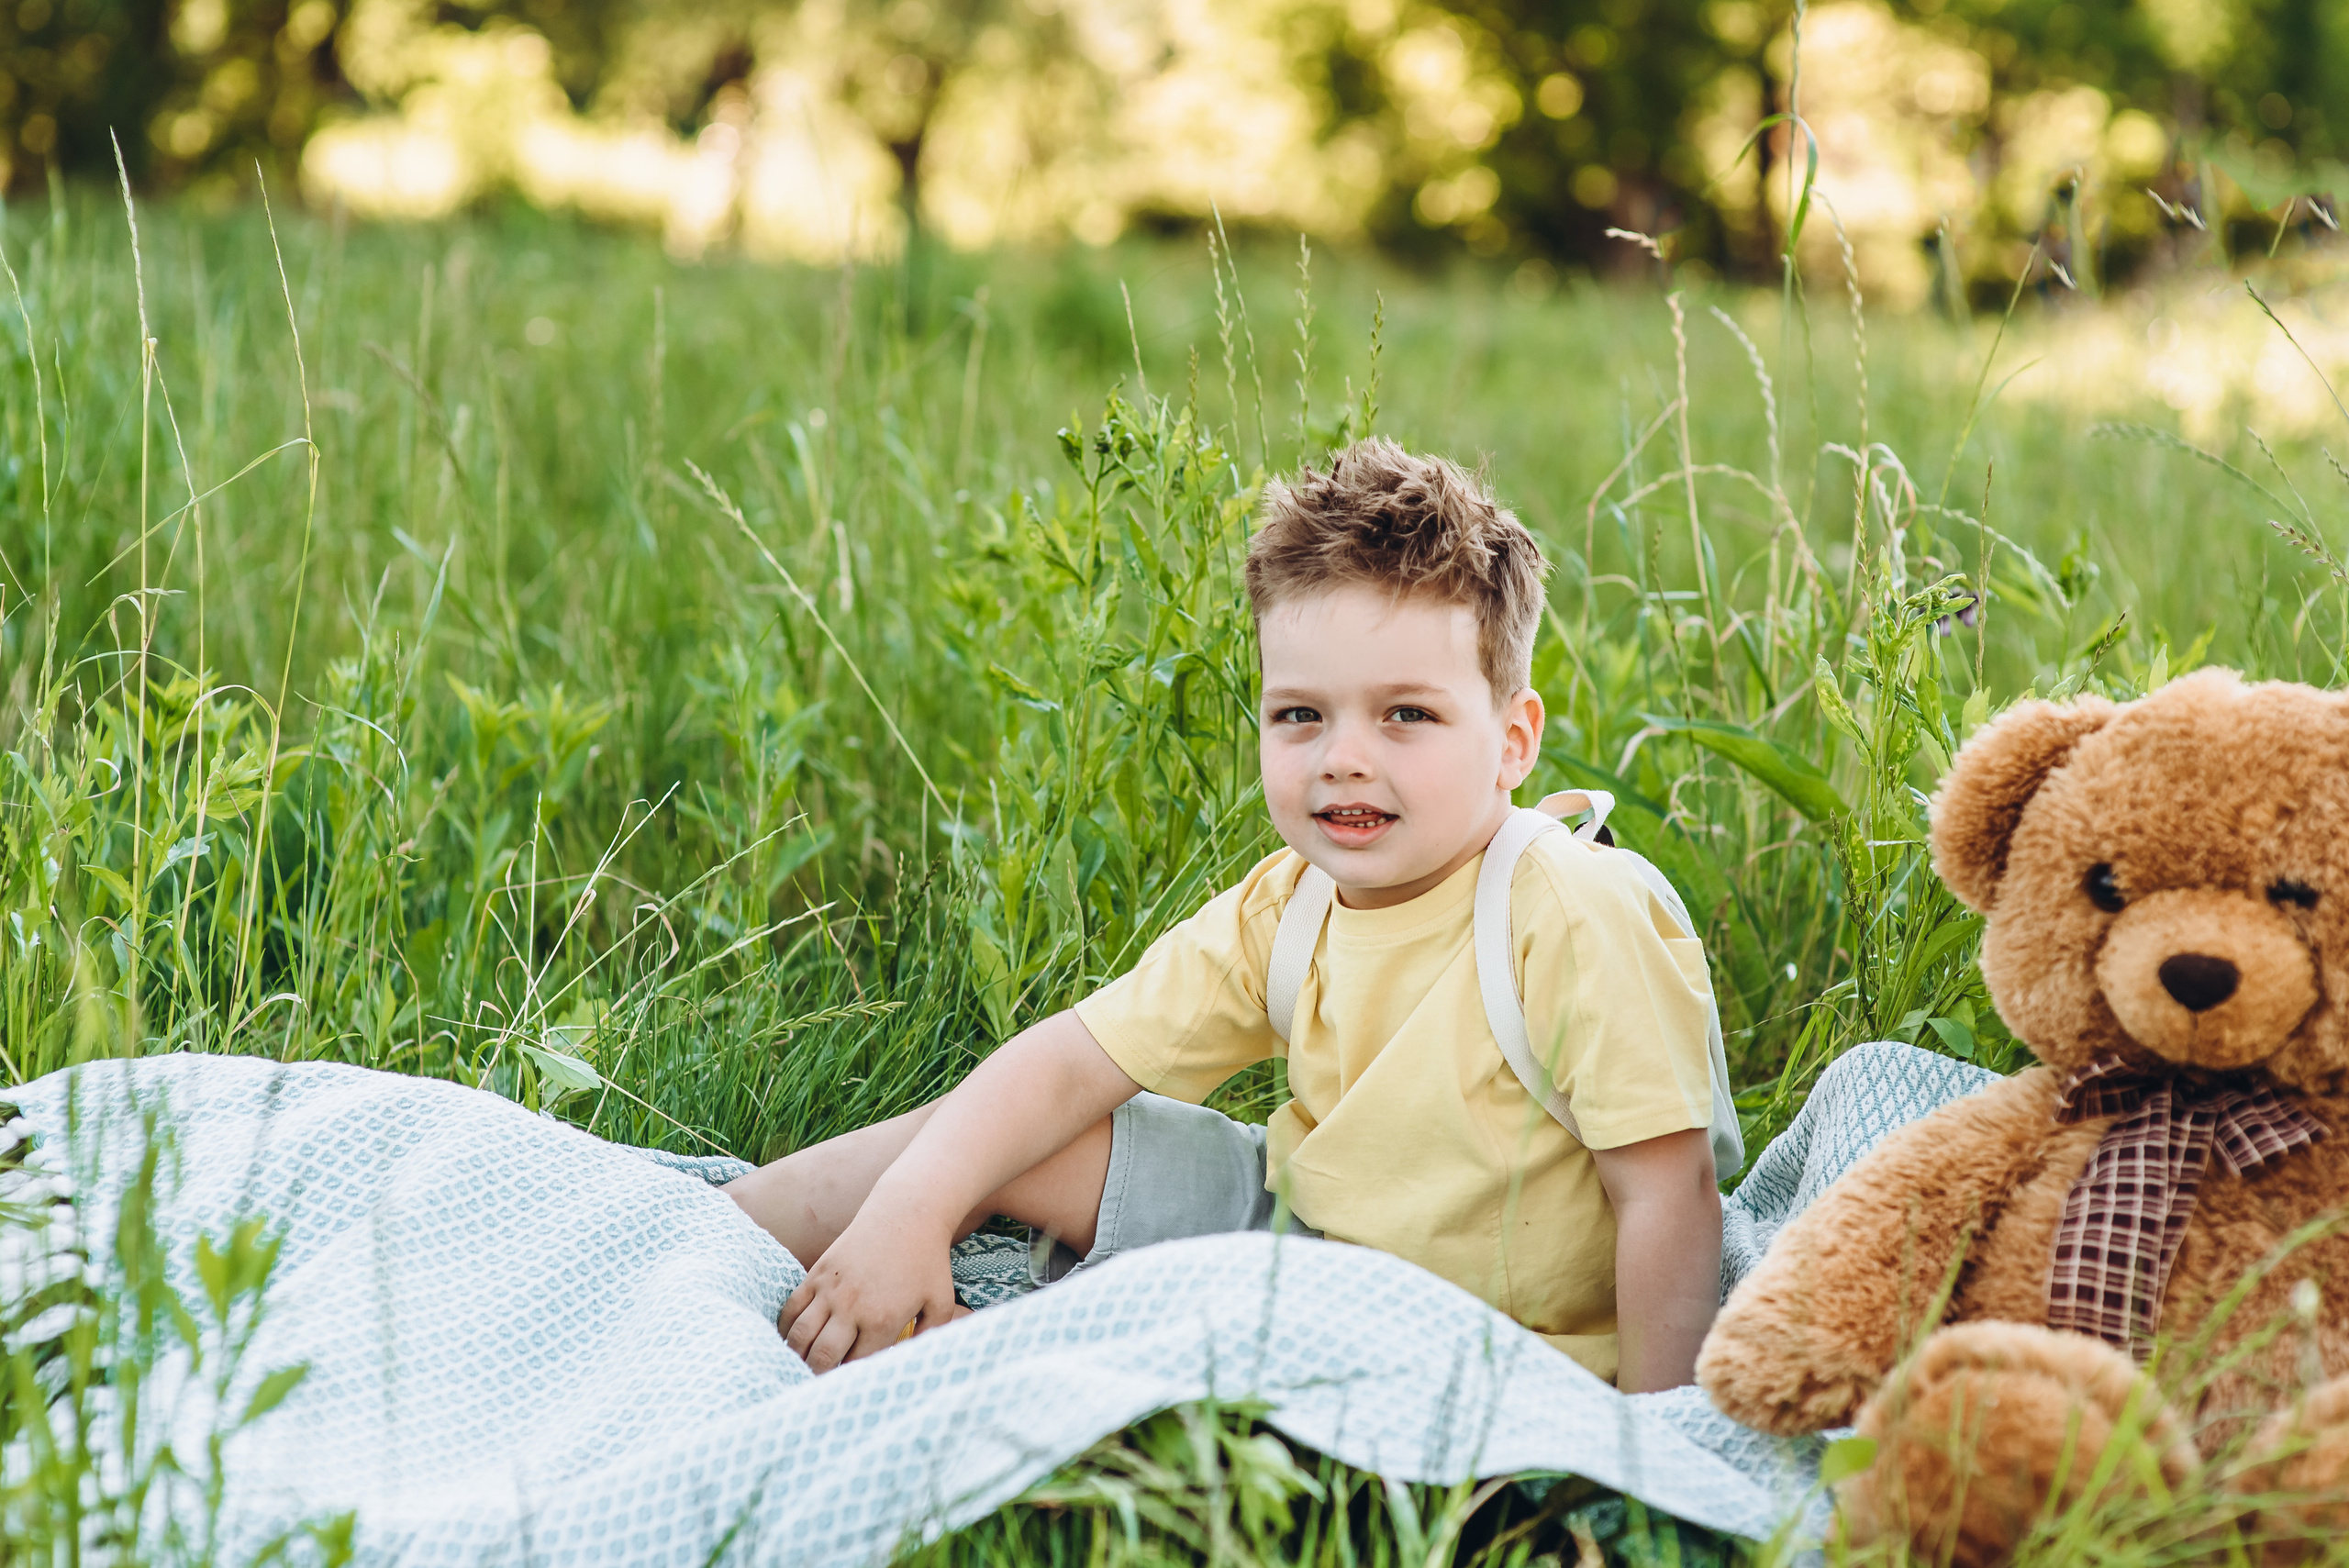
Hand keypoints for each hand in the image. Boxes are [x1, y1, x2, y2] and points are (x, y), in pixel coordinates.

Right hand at [780, 1206, 967, 1370]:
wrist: (906, 1213)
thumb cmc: (927, 1259)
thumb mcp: (941, 1301)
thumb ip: (931, 1337)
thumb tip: (912, 1363)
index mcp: (882, 1321)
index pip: (854, 1366)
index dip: (847, 1381)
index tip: (844, 1389)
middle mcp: (851, 1308)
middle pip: (821, 1358)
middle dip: (816, 1376)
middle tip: (816, 1385)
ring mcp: (830, 1290)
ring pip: (800, 1336)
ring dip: (796, 1356)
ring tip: (798, 1366)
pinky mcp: (817, 1273)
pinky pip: (791, 1308)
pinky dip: (785, 1328)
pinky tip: (789, 1339)